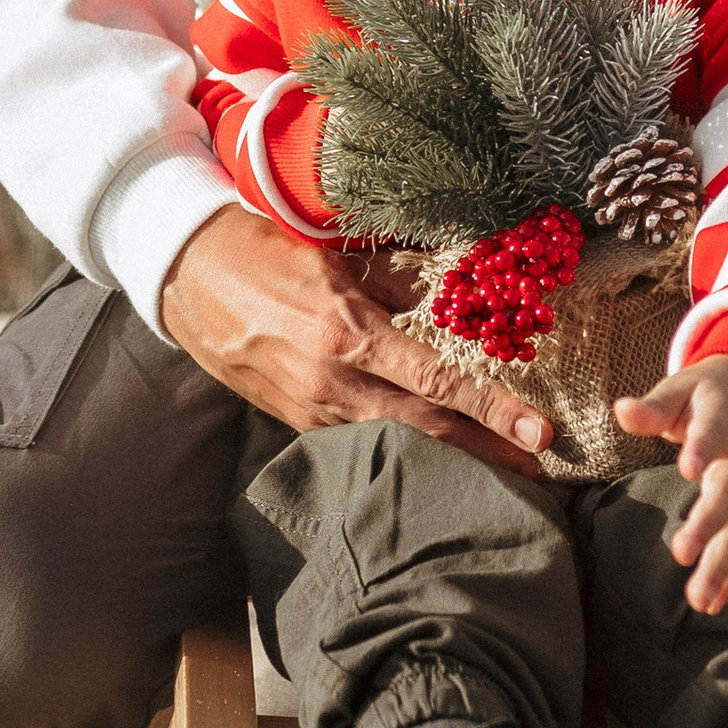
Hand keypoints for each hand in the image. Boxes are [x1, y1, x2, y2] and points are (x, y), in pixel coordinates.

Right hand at [160, 205, 549, 467]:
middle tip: (542, 476)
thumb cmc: (263, 251)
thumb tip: (438, 294)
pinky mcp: (294, 420)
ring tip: (501, 474)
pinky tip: (434, 458)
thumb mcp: (335, 253)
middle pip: (427, 429)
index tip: (539, 434)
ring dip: (451, 459)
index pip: (438, 382)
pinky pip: (359, 439)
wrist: (185, 276)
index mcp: (348, 333)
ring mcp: (311, 409)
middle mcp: (333, 382)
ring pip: (396, 442)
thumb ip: (391, 280)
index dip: (493, 411)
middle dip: (488, 454)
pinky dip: (403, 450)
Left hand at [613, 355, 727, 613]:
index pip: (712, 435)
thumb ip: (653, 406)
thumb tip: (621, 410)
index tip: (688, 469)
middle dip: (709, 525)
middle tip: (681, 554)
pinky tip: (712, 604)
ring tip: (698, 599)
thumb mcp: (681, 388)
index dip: (702, 450)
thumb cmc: (708, 395)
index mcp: (722, 422)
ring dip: (721, 565)